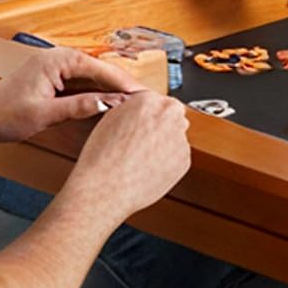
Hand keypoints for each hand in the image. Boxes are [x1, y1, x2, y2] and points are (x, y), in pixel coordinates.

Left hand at [0, 47, 144, 151]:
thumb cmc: (3, 115)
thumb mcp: (44, 114)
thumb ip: (79, 107)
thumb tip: (110, 103)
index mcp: (56, 60)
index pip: (101, 69)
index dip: (125, 84)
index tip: (145, 96)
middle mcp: (58, 59)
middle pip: (101, 71)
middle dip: (124, 86)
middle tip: (148, 101)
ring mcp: (56, 69)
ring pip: (94, 78)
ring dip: (113, 90)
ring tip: (136, 105)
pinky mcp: (54, 80)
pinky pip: (83, 85)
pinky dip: (99, 94)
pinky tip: (112, 106)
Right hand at [67, 89, 191, 221]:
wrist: (106, 187)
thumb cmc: (102, 156)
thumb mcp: (111, 117)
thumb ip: (133, 108)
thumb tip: (142, 110)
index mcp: (149, 99)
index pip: (158, 101)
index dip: (149, 115)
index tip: (142, 125)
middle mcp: (169, 115)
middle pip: (172, 116)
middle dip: (161, 127)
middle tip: (142, 142)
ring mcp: (180, 138)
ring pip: (175, 137)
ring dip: (165, 144)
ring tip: (141, 158)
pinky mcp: (185, 160)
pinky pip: (178, 157)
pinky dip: (168, 162)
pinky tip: (148, 168)